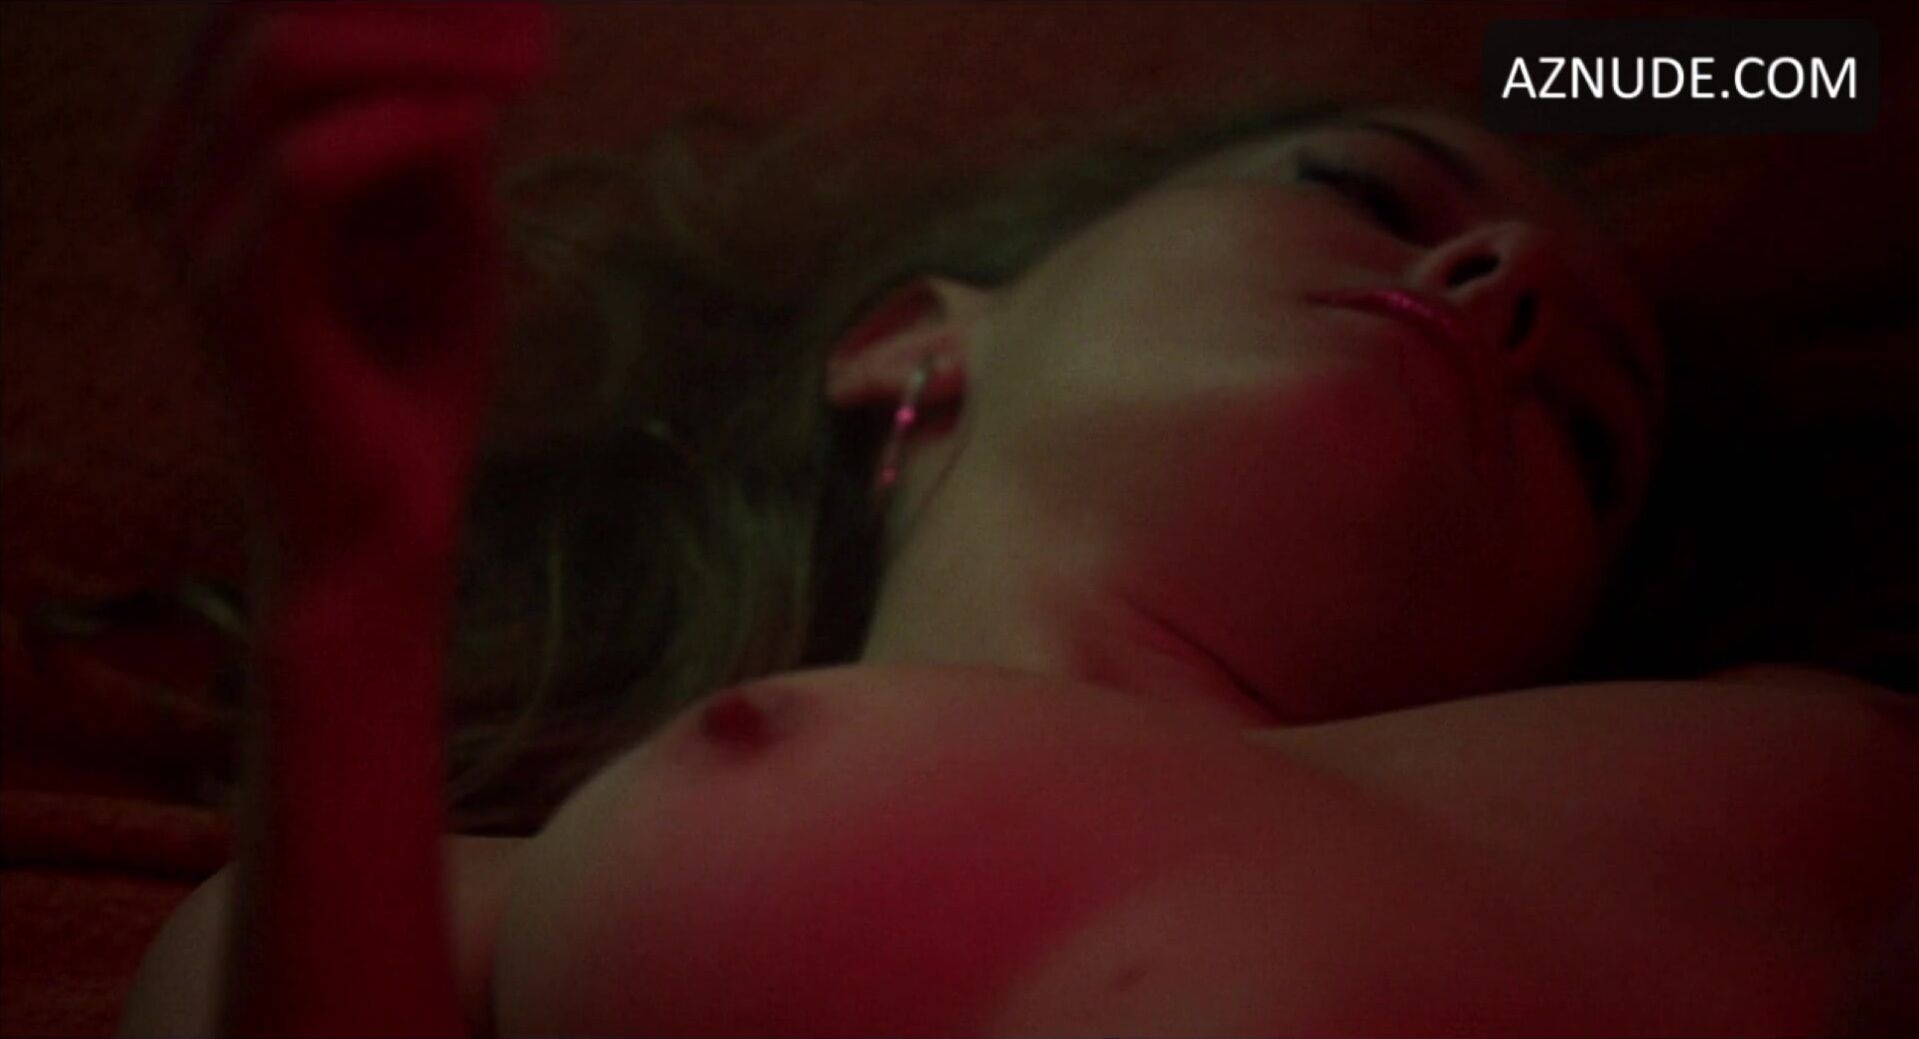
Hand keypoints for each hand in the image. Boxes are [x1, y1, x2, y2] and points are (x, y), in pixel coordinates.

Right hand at [132, 1, 553, 562]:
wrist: (384, 525)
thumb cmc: (411, 374)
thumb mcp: (446, 226)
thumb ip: (443, 125)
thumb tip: (481, 32)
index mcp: (215, 141)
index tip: (514, 3)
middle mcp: (183, 165)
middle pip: (265, 1)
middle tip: (530, 22)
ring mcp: (196, 224)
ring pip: (282, 57)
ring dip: (424, 41)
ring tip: (529, 59)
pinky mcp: (237, 290)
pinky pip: (307, 166)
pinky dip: (409, 129)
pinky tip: (485, 129)